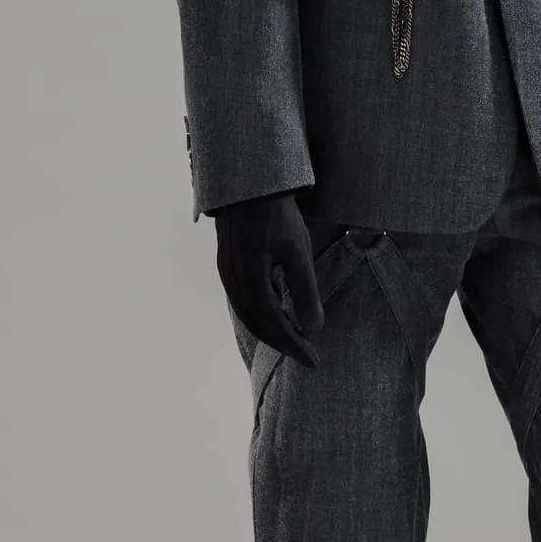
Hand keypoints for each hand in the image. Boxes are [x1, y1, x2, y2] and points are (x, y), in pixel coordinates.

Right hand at [213, 192, 324, 366]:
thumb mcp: (296, 249)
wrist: (248, 181)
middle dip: (283, 343)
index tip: (314, 360)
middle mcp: (232, 280)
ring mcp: (227, 272)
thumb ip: (304, 289)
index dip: (294, 345)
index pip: (273, 324)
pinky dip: (261, 314)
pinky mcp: (228, 263)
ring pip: (248, 313)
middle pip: (257, 324)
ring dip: (271, 330)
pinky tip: (276, 313)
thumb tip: (313, 328)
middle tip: (307, 356)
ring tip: (295, 339)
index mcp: (248, 279)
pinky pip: (243, 300)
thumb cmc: (276, 212)